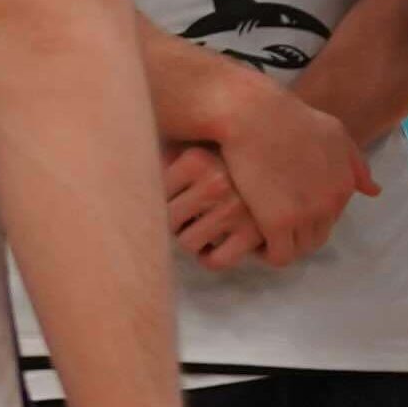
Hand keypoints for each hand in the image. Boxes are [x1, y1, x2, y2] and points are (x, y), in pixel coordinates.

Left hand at [168, 143, 269, 269]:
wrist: (281, 154)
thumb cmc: (228, 155)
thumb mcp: (195, 145)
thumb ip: (164, 157)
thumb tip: (126, 172)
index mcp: (195, 158)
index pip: (156, 195)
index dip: (164, 200)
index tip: (176, 195)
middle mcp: (214, 181)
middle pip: (169, 221)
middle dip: (177, 221)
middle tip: (189, 214)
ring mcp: (235, 208)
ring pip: (188, 243)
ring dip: (192, 240)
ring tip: (202, 227)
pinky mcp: (253, 232)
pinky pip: (215, 261)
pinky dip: (210, 258)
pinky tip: (214, 245)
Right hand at [204, 79, 371, 265]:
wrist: (253, 114)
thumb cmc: (289, 117)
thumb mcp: (334, 132)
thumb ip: (355, 162)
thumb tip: (374, 190)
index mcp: (345, 183)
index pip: (332, 216)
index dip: (310, 213)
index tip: (290, 206)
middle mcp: (331, 202)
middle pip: (318, 236)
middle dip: (300, 231)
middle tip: (276, 221)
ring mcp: (305, 214)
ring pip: (300, 249)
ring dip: (285, 243)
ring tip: (265, 232)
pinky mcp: (277, 222)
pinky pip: (280, 256)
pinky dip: (269, 253)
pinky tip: (257, 239)